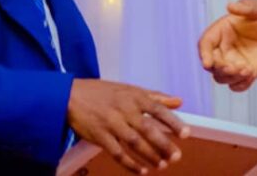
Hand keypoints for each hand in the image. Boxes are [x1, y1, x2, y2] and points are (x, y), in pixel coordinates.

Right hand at [66, 79, 189, 174]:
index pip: (158, 109)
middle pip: (147, 129)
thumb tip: (179, 101)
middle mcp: (125, 109)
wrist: (71, 95)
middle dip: (163, 144)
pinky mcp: (99, 136)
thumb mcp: (130, 89)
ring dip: (149, 155)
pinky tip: (141, 170)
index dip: (173, 122)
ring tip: (162, 165)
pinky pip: (117, 152)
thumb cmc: (103, 92)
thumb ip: (156, 97)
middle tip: (176, 156)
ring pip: (133, 142)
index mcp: (135, 97)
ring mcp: (111, 123)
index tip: (185, 134)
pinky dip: (129, 163)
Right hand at [197, 0, 256, 91]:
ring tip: (247, 70)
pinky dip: (241, 84)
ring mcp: (237, 61)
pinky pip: (237, 85)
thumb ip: (246, 7)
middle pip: (212, 64)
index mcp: (224, 30)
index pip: (206, 43)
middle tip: (234, 68)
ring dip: (230, 77)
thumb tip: (230, 6)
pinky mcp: (248, 72)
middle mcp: (227, 47)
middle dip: (219, 69)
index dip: (204, 54)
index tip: (208, 63)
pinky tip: (251, 75)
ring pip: (222, 77)